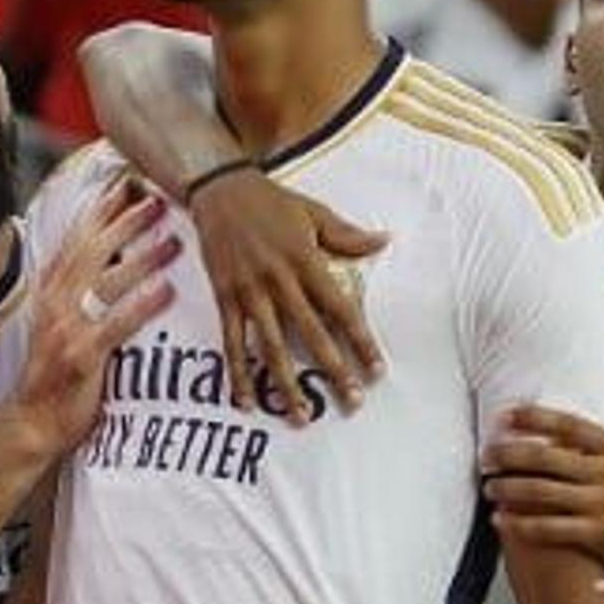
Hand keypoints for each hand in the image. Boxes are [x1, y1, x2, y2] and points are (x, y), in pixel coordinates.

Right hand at [14, 174, 180, 450]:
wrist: (33, 421)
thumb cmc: (56, 372)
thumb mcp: (59, 321)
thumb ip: (77, 290)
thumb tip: (109, 257)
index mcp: (51, 290)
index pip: (77, 239)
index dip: (101, 209)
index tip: (126, 183)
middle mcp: (55, 302)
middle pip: (92, 250)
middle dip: (124, 222)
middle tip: (157, 200)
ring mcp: (66, 329)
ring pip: (106, 282)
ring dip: (141, 257)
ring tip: (174, 239)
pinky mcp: (81, 357)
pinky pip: (116, 325)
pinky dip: (142, 304)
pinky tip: (168, 289)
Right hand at [184, 167, 384, 420]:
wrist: (219, 188)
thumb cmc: (271, 201)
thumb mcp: (314, 212)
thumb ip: (347, 235)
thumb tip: (385, 239)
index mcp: (306, 260)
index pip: (341, 309)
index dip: (361, 341)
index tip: (377, 369)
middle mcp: (279, 279)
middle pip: (311, 334)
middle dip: (333, 370)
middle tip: (352, 402)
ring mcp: (249, 291)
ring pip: (271, 346)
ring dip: (286, 383)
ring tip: (301, 416)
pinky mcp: (224, 297)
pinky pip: (232, 342)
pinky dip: (239, 373)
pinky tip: (248, 401)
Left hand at [480, 401, 603, 578]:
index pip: (570, 424)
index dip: (534, 417)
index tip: (506, 415)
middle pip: (548, 456)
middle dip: (510, 454)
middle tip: (487, 455)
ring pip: (544, 492)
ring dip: (509, 489)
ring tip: (490, 487)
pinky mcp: (602, 535)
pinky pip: (552, 528)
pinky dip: (521, 524)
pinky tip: (501, 520)